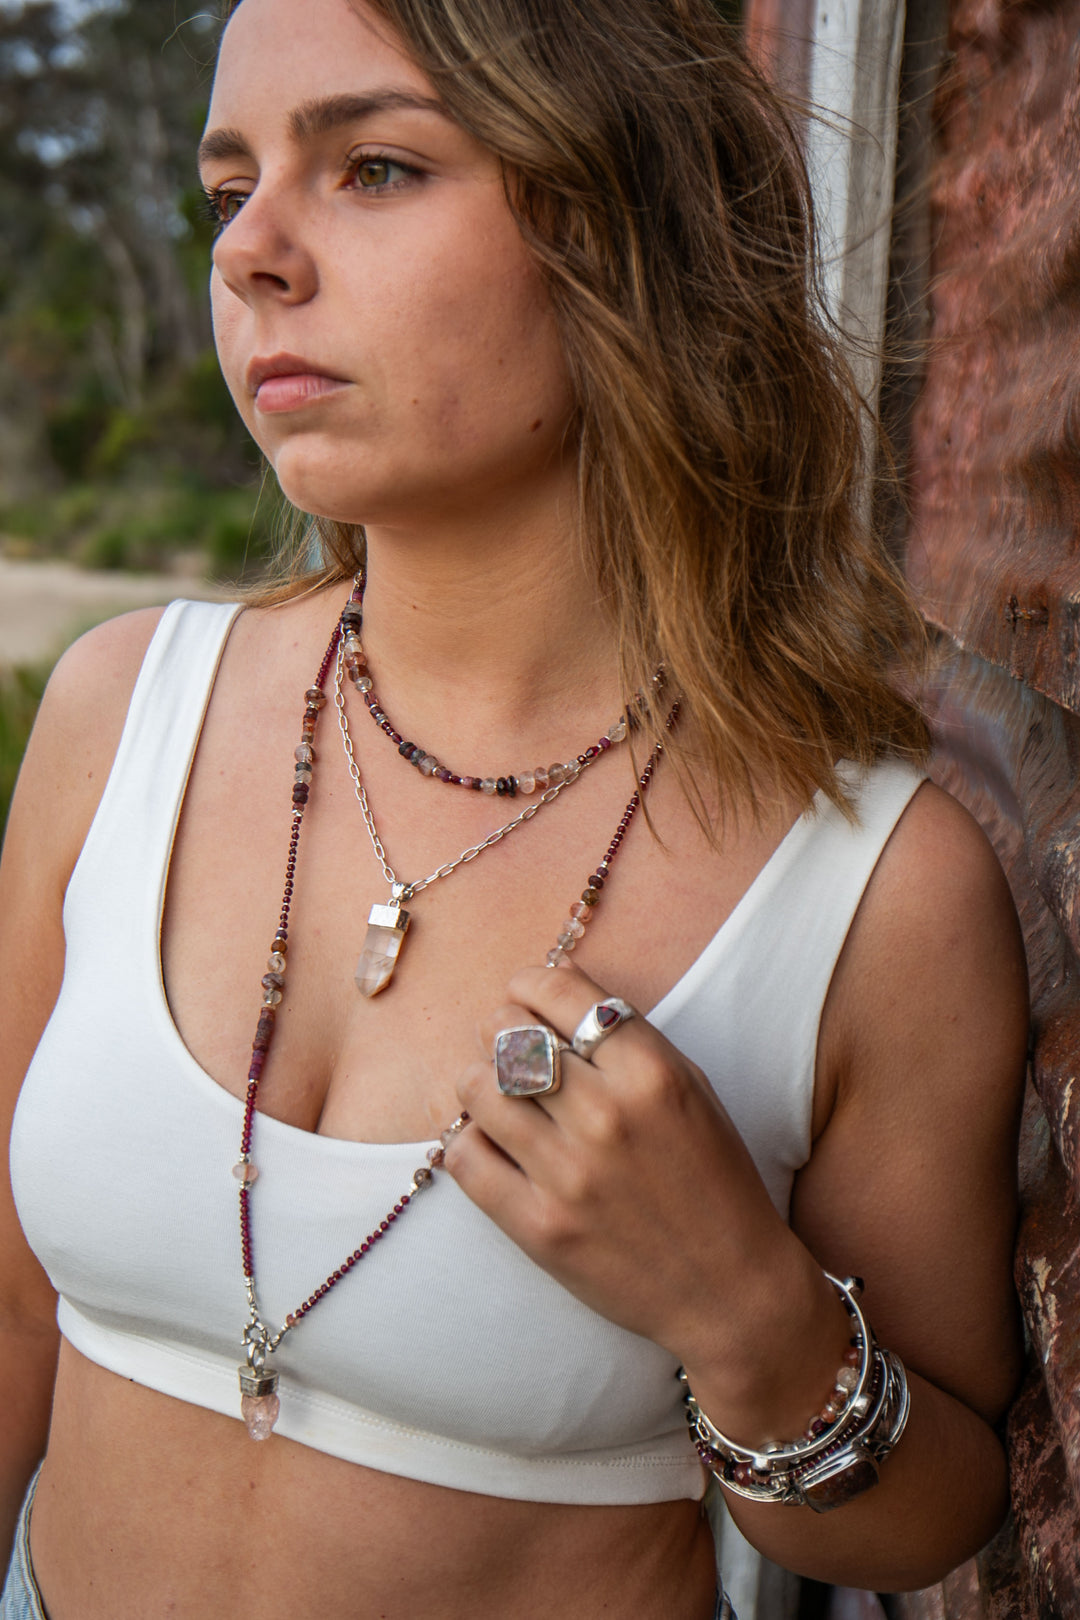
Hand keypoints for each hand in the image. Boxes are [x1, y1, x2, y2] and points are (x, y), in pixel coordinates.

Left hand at [444, 961, 842, 1432]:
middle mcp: (607, 1116)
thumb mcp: (691, 1091)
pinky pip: (465, 1156)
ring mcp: (569, 1174)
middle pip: (509, 1033)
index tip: (524, 993)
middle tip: (510, 1046)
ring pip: (477, 1086)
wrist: (731, 1290)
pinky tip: (492, 1142)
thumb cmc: (715, 1181)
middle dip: (502, 1030)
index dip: (530, 983)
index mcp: (653, 1074)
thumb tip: (550, 990)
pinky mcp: (538, 1227)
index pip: (560, 991)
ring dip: (479, 1081)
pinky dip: (470, 1139)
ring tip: (497, 1094)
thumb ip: (627, 1041)